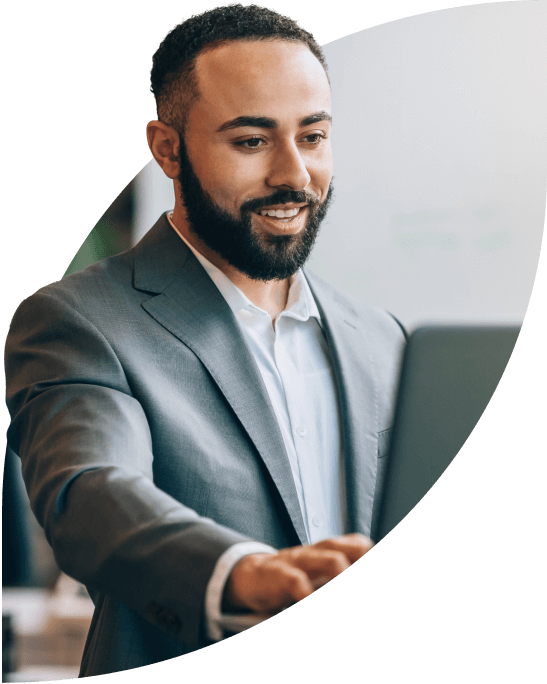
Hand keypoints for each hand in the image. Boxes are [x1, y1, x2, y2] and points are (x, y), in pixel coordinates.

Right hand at [222, 533, 373, 615]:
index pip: (359, 545)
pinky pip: (298, 581)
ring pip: (333, 560)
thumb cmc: (291, 578)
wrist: (251, 576)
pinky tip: (308, 599)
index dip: (368, 555)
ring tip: (343, 587)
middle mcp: (318, 552)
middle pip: (353, 549)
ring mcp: (300, 560)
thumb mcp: (317, 574)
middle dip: (362, 564)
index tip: (369, 562)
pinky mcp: (280, 574)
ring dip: (344, 575)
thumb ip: (335, 573)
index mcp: (328, 551)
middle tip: (367, 582)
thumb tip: (346, 571)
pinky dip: (308, 594)